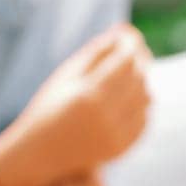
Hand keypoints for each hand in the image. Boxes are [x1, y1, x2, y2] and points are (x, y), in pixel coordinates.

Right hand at [0, 24, 151, 185]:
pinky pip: (143, 121)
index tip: (132, 35)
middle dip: (140, 61)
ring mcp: (116, 136)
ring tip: (132, 72)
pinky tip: (132, 96)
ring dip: (142, 82)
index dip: (132, 45)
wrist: (39, 153)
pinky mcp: (121, 149)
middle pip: (139, 79)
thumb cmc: (48, 107)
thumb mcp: (66, 75)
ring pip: (146, 100)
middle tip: (136, 50)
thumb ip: (95, 53)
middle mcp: (106, 117)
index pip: (125, 61)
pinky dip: (142, 105)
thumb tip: (123, 32)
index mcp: (89, 95)